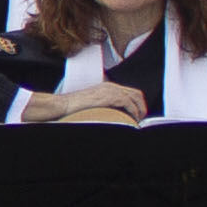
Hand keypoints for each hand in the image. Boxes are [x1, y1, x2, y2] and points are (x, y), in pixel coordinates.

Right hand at [26, 79, 149, 124]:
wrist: (64, 104)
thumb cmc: (75, 106)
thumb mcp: (93, 102)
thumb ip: (105, 104)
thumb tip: (113, 113)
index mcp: (107, 87)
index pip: (130, 92)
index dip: (137, 103)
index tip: (137, 114)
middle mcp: (111, 86)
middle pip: (136, 93)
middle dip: (142, 106)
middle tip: (140, 118)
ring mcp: (111, 90)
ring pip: (135, 98)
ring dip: (140, 110)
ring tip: (138, 120)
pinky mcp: (110, 96)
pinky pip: (129, 104)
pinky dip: (133, 112)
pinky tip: (131, 118)